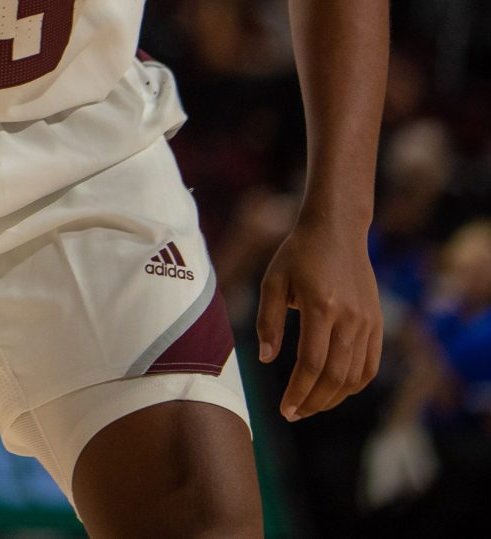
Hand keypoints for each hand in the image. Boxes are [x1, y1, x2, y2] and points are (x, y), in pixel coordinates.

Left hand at [257, 208, 382, 420]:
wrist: (338, 230)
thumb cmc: (298, 254)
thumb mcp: (273, 280)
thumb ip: (268, 322)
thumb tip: (267, 361)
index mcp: (321, 307)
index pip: (312, 364)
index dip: (298, 392)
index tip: (284, 410)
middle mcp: (350, 319)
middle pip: (335, 376)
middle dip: (314, 401)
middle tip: (294, 414)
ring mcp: (368, 322)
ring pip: (356, 375)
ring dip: (334, 398)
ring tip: (310, 406)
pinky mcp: (377, 323)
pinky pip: (371, 364)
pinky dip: (355, 384)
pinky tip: (336, 391)